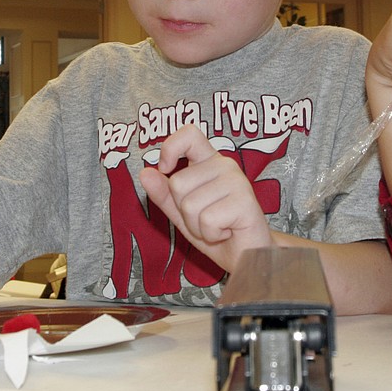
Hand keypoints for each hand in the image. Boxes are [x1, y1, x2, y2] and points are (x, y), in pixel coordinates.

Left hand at [138, 125, 273, 271]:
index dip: (171, 147)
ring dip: (198, 226)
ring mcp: (237, 181)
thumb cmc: (217, 231)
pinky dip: (211, 234)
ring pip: (189, 205)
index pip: (190, 134)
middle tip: (206, 219)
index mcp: (209, 162)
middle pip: (177, 183)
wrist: (246, 256)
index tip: (165, 168)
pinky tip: (227, 232)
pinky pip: (207, 220)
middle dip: (183, 212)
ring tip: (218, 227)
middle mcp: (225, 165)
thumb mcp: (182, 214)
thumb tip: (145, 173)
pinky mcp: (245, 201)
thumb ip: (164, 193)